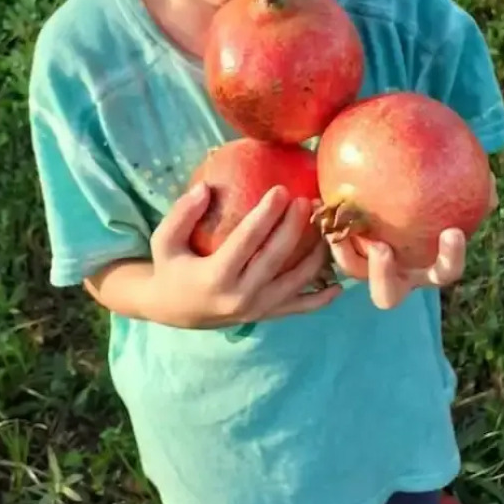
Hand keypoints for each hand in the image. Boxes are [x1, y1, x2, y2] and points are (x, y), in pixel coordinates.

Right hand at [146, 182, 341, 328]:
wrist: (172, 309)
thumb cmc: (171, 268)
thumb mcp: (164, 240)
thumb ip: (181, 214)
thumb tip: (204, 187)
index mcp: (216, 276)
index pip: (247, 240)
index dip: (266, 215)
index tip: (281, 190)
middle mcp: (240, 296)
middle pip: (276, 257)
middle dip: (295, 227)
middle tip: (308, 200)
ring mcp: (257, 309)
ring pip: (295, 281)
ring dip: (315, 255)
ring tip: (326, 227)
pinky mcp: (266, 315)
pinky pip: (298, 308)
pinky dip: (320, 299)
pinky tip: (339, 285)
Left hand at [328, 174, 498, 310]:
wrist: (386, 191)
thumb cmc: (425, 196)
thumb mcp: (449, 189)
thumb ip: (470, 187)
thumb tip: (490, 178)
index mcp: (425, 266)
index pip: (444, 272)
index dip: (450, 259)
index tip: (452, 232)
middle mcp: (394, 274)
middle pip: (387, 295)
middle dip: (383, 277)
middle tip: (381, 248)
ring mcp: (365, 266)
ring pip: (352, 273)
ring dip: (344, 256)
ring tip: (337, 228)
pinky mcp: (340, 250)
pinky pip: (330, 246)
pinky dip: (324, 230)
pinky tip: (316, 199)